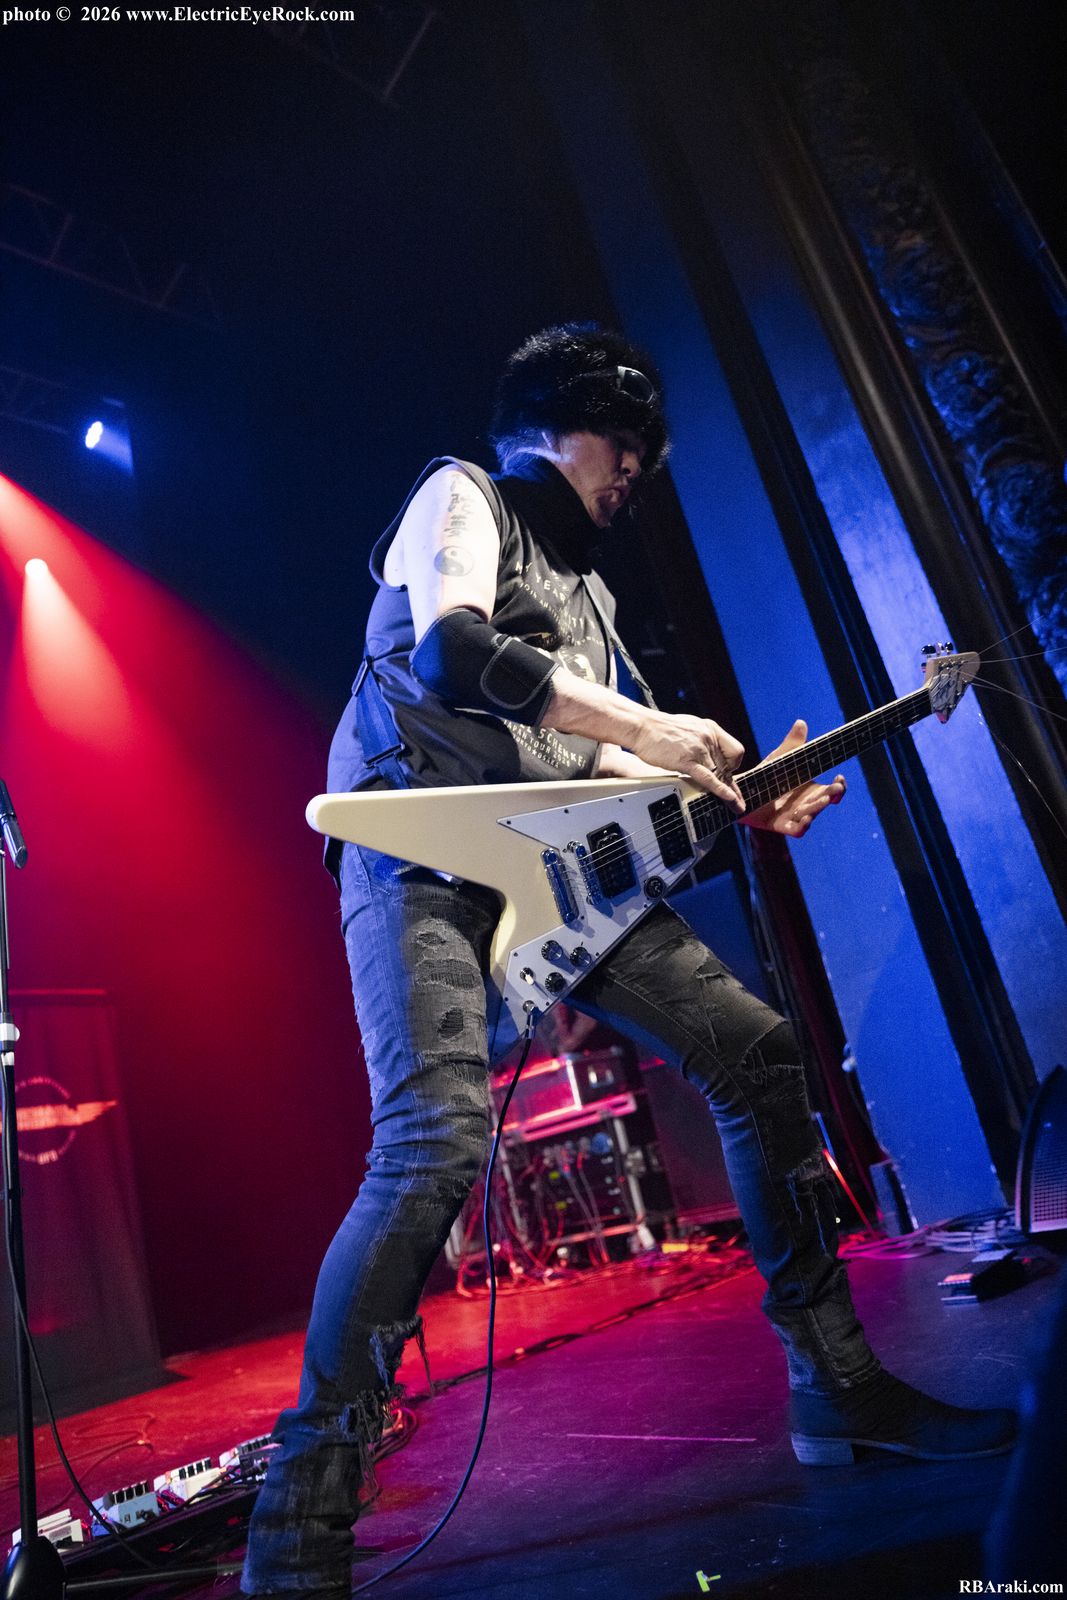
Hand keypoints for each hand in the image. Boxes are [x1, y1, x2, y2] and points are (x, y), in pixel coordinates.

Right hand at [629, 710, 745, 812]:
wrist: (642, 727)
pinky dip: (720, 790)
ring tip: (736, 807)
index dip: (734, 765)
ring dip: (731, 793)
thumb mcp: (689, 727)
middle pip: (729, 767)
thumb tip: (707, 754)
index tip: (729, 774)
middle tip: (740, 801)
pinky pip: (708, 778)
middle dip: (734, 786)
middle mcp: (708, 738)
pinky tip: (729, 798)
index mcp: (710, 729)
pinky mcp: (687, 761)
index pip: (735, 750)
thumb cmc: (660, 729)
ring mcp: (698, 749)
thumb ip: (702, 740)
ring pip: (721, 775)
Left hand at [744, 719, 845, 836]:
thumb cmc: (767, 775)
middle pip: (825, 801)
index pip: (832, 788)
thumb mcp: (780, 758)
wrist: (744, 792)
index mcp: (811, 787)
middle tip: (835, 790)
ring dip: (817, 810)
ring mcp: (796, 815)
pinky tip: (804, 821)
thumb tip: (801, 722)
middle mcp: (807, 803)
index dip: (840, 785)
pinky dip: (801, 827)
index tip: (840, 777)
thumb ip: (792, 743)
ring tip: (820, 803)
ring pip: (812, 815)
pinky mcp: (782, 825)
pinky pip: (796, 830)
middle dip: (832, 796)